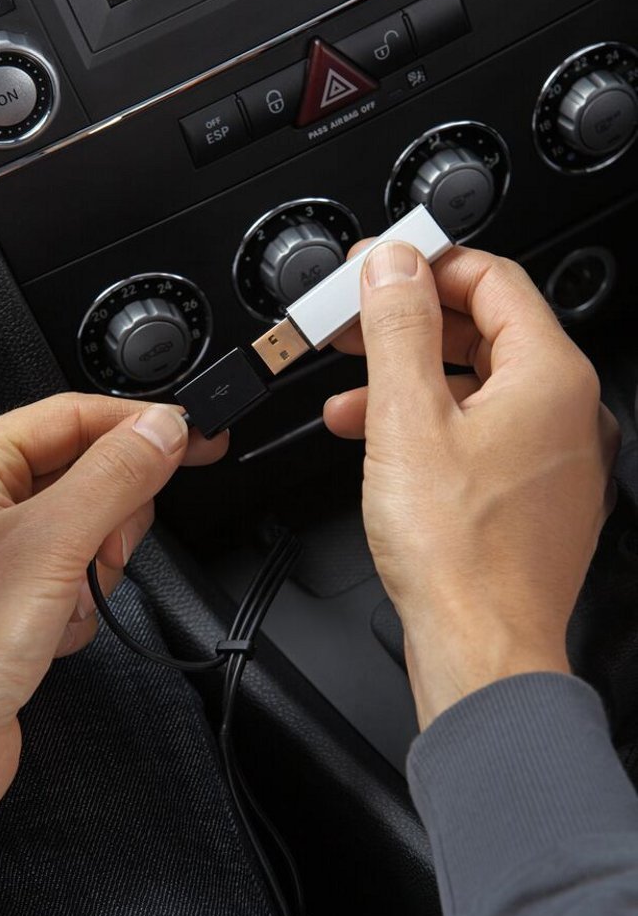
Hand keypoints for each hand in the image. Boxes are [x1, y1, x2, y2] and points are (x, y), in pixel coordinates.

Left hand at [0, 393, 227, 824]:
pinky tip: (53, 632)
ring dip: (96, 570)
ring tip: (68, 599)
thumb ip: (114, 477)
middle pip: (88, 471)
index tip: (194, 435)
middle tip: (108, 544)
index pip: (73, 416)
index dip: (137, 423)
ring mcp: (3, 556)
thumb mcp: (52, 545)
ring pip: (90, 531)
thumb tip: (162, 429)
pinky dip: (81, 608)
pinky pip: (79, 581)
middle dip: (112, 515)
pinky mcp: (17, 603)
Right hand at [324, 241, 618, 728]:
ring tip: (349, 390)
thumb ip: (400, 328)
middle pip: (484, 332)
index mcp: (551, 378)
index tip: (380, 268)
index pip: (493, 280)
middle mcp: (566, 413)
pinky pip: (478, 435)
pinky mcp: (530, 495)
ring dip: (408, 379)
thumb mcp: (407, 419)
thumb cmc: (458, 553)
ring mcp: (552, 458)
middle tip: (355, 323)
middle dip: (409, 324)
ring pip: (475, 387)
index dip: (427, 265)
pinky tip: (376, 438)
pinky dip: (427, 425)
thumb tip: (395, 265)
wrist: (481, 650)